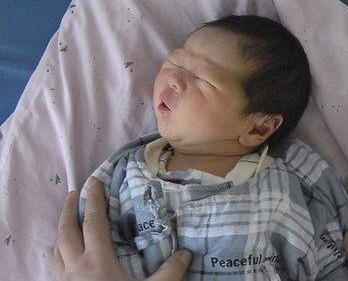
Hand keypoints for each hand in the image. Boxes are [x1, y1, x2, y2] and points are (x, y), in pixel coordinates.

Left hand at [51, 178, 191, 280]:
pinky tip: (66, 255)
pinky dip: (59, 252)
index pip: (94, 222)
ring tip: (68, 221)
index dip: (94, 200)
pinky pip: (55, 265)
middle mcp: (75, 266)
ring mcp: (64, 279)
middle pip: (66, 230)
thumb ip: (169, 273)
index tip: (94, 181)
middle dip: (69, 209)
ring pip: (56, 248)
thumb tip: (186, 254)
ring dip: (61, 230)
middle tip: (74, 193)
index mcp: (97, 260)